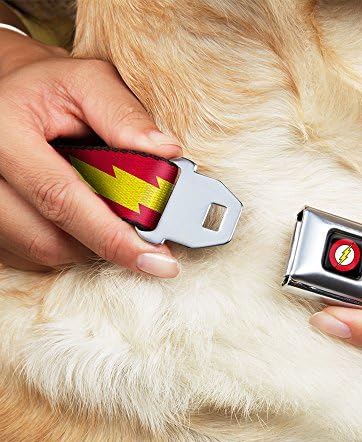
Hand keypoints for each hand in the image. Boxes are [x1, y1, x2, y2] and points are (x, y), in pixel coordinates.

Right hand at [0, 29, 180, 276]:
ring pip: (42, 252)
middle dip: (106, 242)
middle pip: (50, 239)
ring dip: (87, 243)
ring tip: (106, 211)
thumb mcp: (88, 82)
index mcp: (4, 132)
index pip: (61, 198)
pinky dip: (67, 244)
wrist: (7, 93)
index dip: (113, 236)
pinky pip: (31, 255)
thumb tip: (167, 154)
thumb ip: (125, 116)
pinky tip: (80, 217)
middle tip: (142, 234)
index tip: (158, 261)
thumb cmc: (49, 87)